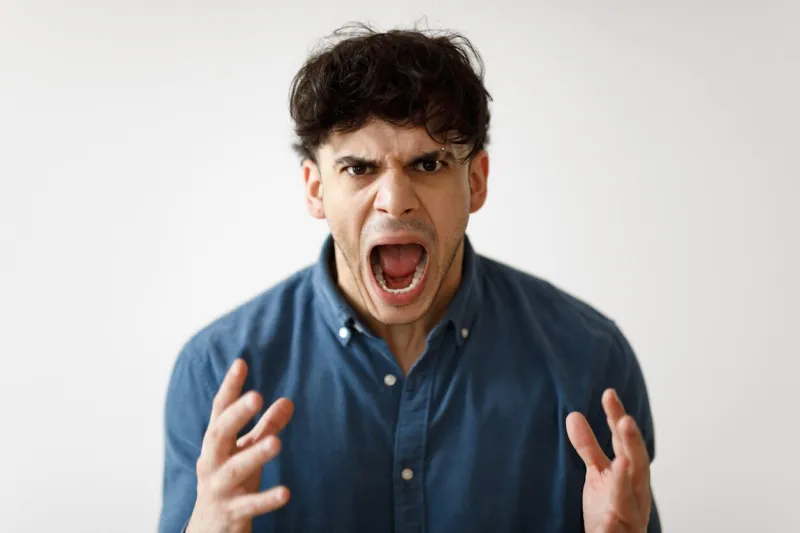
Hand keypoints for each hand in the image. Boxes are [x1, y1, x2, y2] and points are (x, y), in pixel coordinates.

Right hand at [187, 359, 293, 532]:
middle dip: (236, 415)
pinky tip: (286, 492)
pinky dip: (266, 499)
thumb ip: (265, 428)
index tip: (240, 362)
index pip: (219, 412)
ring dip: (254, 455)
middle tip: (257, 396)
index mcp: (216, 445)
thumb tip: (288, 401)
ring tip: (277, 443)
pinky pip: (248, 506)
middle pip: (218, 435)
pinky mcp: (229, 514)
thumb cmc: (229, 484)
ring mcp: (218, 489)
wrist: (207, 532)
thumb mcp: (246, 453)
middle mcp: (211, 463)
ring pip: (232, 470)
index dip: (230, 388)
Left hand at [566, 389, 650, 532]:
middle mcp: (636, 491)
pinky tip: (607, 522)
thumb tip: (573, 415)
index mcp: (631, 473)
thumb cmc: (613, 507)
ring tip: (621, 462)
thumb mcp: (598, 474)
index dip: (618, 418)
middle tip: (625, 420)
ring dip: (626, 479)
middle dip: (632, 442)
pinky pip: (615, 530)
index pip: (624, 442)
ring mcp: (630, 513)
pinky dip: (612, 526)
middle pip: (637, 463)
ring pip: (630, 497)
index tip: (609, 394)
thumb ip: (588, 447)